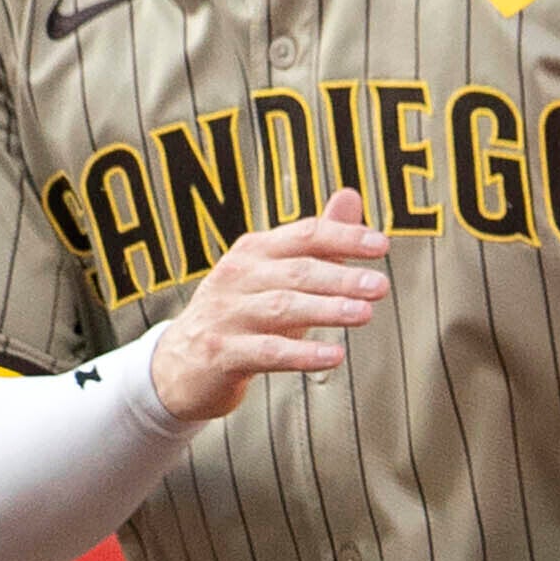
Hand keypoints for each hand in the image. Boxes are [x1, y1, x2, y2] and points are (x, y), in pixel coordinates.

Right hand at [147, 189, 393, 425]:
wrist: (178, 366)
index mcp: (253, 252)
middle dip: (341, 277)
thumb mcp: (274, 274)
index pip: (304, 235)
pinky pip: (266, 351)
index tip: (381, 246)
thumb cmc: (239, 315)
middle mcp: (236, 277)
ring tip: (364, 314)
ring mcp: (224, 315)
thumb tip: (350, 195)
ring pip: (281, 308)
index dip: (344, 237)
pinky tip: (333, 356)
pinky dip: (301, 353)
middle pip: (296, 271)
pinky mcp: (219, 353)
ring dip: (326, 310)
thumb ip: (315, 241)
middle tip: (379, 286)